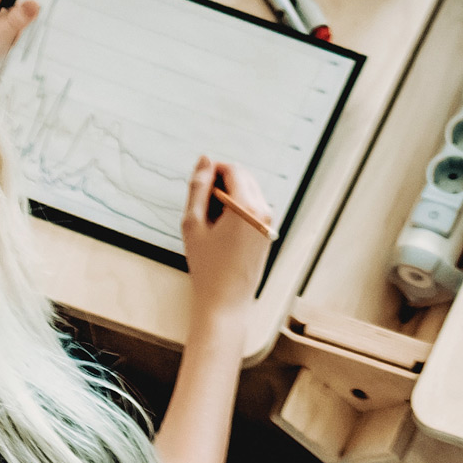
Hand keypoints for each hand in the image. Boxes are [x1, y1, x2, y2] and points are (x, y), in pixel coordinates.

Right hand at [178, 157, 276, 313]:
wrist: (225, 302)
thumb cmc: (207, 266)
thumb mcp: (193, 223)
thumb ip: (197, 188)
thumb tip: (204, 160)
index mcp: (247, 206)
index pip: (232, 169)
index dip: (212, 172)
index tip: (197, 187)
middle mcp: (264, 211)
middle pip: (242, 178)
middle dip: (221, 184)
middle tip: (201, 208)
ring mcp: (269, 222)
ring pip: (247, 192)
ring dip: (228, 197)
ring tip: (210, 223)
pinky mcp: (268, 232)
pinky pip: (252, 208)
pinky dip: (236, 211)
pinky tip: (221, 233)